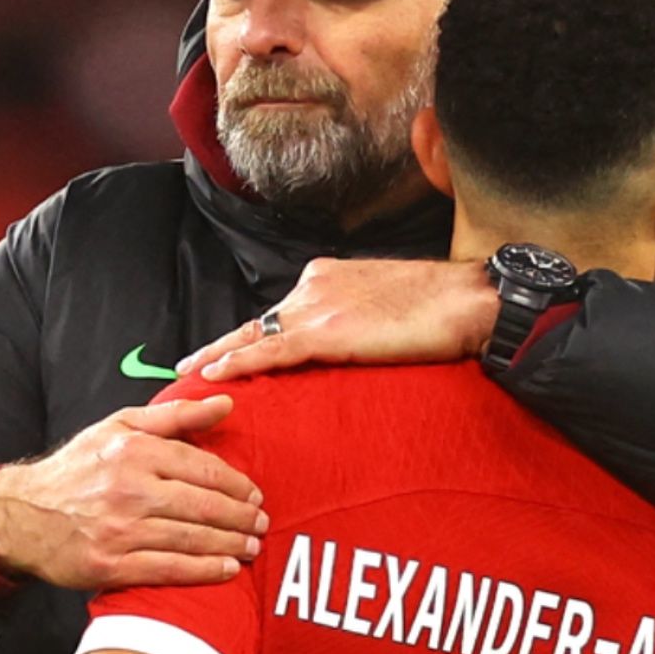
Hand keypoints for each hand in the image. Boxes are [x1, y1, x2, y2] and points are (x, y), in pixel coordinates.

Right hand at [0, 398, 265, 589]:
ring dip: (229, 544)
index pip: (201, 467)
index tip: (254, 493)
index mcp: (133, 452)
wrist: (21, 515)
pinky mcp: (110, 565)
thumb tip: (225, 403)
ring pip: (190, 538)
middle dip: (240, 517)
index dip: (235, 483)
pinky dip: (203, 571)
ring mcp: (119, 530)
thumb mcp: (119, 428)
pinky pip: (168, 569)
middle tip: (261, 523)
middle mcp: (128, 490)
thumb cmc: (76, 469)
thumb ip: (175, 415)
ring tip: (251, 546)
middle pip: (202, 505)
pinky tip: (226, 570)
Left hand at [180, 258, 496, 381]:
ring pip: (254, 334)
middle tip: (188, 363)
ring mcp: (317, 307)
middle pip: (258, 321)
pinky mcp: (326, 333)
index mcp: (327, 277)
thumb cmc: (440, 308)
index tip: (227, 348)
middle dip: (223, 343)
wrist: (467, 301)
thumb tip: (348, 344)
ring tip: (187, 374)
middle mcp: (313, 286)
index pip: (281, 311)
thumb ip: (356, 320)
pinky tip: (212, 376)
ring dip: (218, 355)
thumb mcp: (386, 305)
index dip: (252, 333)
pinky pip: (270, 351)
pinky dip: (237, 363)